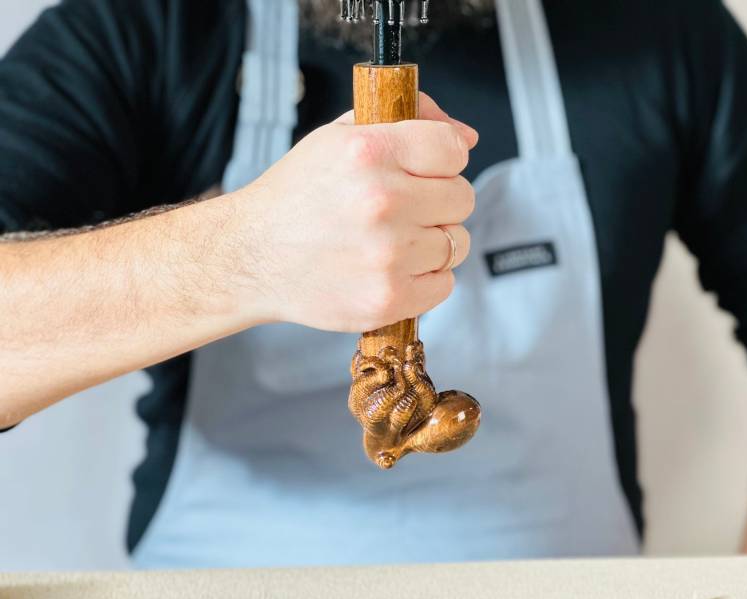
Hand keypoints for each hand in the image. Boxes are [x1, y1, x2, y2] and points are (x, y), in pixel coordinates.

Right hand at [234, 93, 478, 331]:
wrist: (251, 257)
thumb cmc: (297, 196)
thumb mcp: (339, 137)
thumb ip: (408, 121)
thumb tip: (466, 138)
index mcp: (368, 151)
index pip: (453, 149)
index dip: (443, 161)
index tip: (425, 172)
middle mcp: (381, 201)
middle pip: (462, 198)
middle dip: (438, 203)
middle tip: (402, 210)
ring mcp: (387, 255)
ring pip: (457, 244)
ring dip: (432, 243)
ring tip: (391, 242)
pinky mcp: (388, 299)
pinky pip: (445, 285)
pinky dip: (425, 280)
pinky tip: (391, 269)